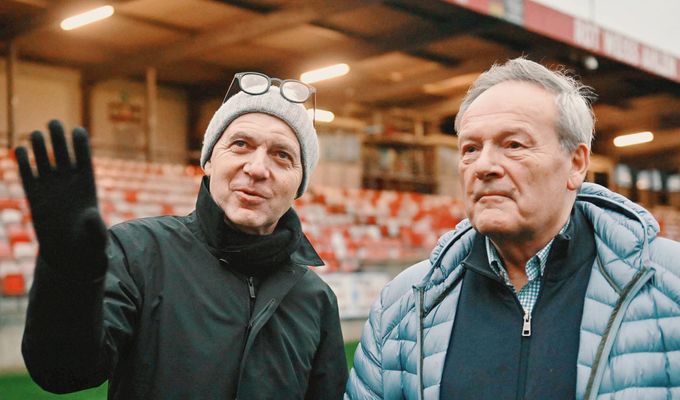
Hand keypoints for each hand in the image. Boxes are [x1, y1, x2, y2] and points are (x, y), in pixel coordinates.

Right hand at [15, 120, 106, 279]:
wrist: (71, 255)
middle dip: (59, 138)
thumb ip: (96, 227)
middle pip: (64, 154)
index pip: (85, 159)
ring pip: (46, 161)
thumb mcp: (96, 238)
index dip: (81, 145)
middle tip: (54, 122)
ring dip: (41, 147)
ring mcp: (51, 188)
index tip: (77, 130)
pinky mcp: (35, 197)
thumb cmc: (90, 245)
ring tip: (37, 134)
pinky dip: (24, 163)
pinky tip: (20, 149)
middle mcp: (69, 183)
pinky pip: (29, 176)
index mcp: (88, 186)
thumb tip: (91, 216)